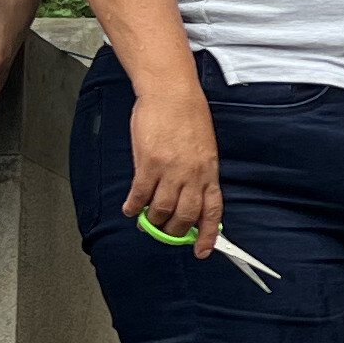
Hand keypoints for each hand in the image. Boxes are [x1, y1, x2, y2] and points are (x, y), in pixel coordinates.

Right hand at [123, 70, 222, 257]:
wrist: (171, 92)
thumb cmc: (188, 113)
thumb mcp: (204, 146)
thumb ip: (200, 171)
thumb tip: (192, 194)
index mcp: (209, 170)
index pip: (213, 210)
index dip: (209, 234)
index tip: (202, 251)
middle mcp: (193, 174)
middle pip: (186, 216)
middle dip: (174, 231)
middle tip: (165, 232)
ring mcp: (171, 170)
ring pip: (162, 210)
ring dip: (153, 221)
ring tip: (147, 221)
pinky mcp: (149, 163)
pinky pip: (140, 194)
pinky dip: (134, 206)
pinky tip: (131, 209)